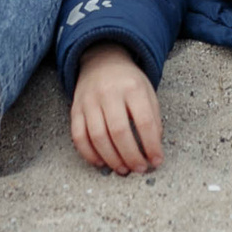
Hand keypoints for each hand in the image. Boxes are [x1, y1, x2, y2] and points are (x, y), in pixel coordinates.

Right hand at [70, 42, 162, 174]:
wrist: (102, 61)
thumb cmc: (129, 82)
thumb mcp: (148, 93)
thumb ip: (153, 119)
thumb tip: (153, 150)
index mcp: (132, 88)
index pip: (144, 121)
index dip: (151, 145)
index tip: (156, 161)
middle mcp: (109, 93)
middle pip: (119, 131)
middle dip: (131, 156)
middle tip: (139, 169)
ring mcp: (89, 101)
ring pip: (97, 136)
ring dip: (111, 159)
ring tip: (123, 170)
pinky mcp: (76, 110)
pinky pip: (78, 136)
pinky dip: (89, 154)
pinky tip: (101, 163)